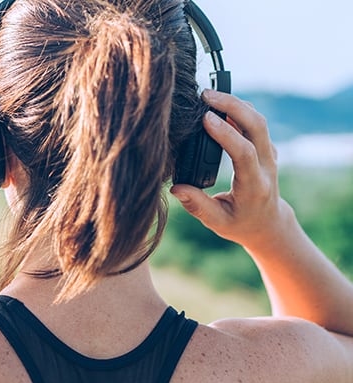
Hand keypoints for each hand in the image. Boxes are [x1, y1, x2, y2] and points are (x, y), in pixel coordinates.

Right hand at [169, 90, 292, 249]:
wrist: (268, 224)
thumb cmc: (240, 224)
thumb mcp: (217, 222)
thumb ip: (197, 206)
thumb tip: (176, 188)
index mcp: (255, 185)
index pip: (244, 152)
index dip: (226, 132)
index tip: (205, 118)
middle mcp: (267, 166)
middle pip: (257, 126)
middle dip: (233, 105)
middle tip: (206, 95)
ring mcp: (270, 154)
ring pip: (258, 120)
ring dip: (235, 103)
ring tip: (209, 95)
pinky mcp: (265, 147)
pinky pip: (255, 122)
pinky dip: (239, 109)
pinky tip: (219, 104)